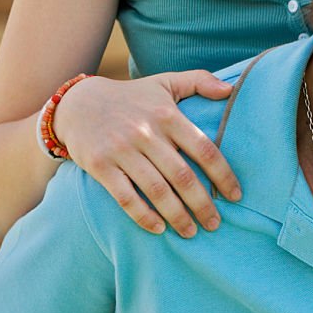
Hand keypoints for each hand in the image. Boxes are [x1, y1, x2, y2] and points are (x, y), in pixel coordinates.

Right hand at [52, 72, 239, 237]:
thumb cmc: (132, 96)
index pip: (204, 149)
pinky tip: (158, 228)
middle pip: (182, 176)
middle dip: (202, 204)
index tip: (235, 195)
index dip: (223, 175)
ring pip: (156, 190)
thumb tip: (231, 90)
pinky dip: (143, 216)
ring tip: (191, 232)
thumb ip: (200, 81)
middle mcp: (146, 133)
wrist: (77, 103)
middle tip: (215, 223)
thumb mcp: (166, 82)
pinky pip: (125, 197)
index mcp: (168, 115)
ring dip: (177, 215)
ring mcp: (122, 151)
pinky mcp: (99, 166)